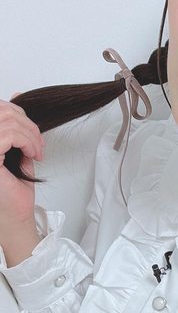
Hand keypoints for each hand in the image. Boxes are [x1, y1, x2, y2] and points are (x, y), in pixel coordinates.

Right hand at [0, 93, 44, 229]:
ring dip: (31, 135)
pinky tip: (32, 154)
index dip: (16, 112)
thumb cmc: (12, 188)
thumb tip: (16, 97)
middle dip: (27, 124)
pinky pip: (9, 135)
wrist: (14, 215)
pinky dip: (28, 141)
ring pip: (8, 121)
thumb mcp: (15, 148)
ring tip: (37, 150)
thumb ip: (14, 126)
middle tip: (38, 143)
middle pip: (2, 111)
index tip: (32, 132)